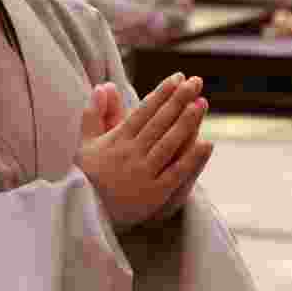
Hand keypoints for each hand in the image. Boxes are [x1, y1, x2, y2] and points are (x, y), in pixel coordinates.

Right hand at [75, 73, 212, 229]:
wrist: (84, 213)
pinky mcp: (153, 194)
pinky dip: (191, 158)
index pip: (144, 110)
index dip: (162, 93)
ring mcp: (143, 173)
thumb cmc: (86, 176)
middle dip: (178, 100)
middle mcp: (131, 153)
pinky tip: (207, 144)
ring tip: (201, 103)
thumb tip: (105, 86)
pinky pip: (176, 173)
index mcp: (117, 139)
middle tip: (196, 82)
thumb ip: (94, 113)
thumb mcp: (85, 141)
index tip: (177, 78)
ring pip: (169, 143)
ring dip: (187, 122)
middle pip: (159, 122)